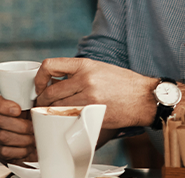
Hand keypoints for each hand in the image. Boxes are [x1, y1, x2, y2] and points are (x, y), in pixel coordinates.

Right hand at [0, 95, 36, 164]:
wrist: (43, 147)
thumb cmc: (41, 127)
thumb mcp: (41, 112)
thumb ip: (39, 102)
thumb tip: (44, 93)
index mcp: (9, 109)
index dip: (3, 106)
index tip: (17, 110)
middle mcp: (2, 122)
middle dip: (21, 126)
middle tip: (33, 129)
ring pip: (3, 136)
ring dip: (22, 139)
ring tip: (33, 140)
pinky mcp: (1, 152)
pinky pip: (5, 151)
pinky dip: (20, 151)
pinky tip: (28, 149)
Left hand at [33, 58, 155, 129]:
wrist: (145, 98)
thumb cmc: (123, 83)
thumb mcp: (99, 68)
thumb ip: (78, 72)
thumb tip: (55, 81)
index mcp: (85, 65)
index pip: (50, 65)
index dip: (39, 78)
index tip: (39, 86)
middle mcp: (85, 79)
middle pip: (50, 91)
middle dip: (42, 100)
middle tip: (41, 105)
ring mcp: (90, 98)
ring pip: (58, 107)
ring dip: (51, 112)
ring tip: (50, 113)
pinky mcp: (94, 114)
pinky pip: (70, 117)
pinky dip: (64, 119)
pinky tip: (64, 119)